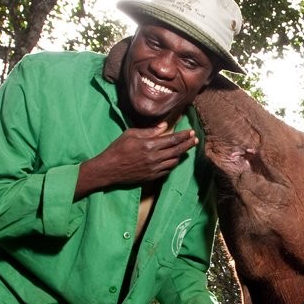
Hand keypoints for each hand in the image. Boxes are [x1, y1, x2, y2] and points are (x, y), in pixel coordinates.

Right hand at [76, 122, 197, 195]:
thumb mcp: (131, 134)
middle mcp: (154, 158)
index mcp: (149, 145)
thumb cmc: (117, 149)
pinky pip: (167, 170)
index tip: (191, 132)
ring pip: (174, 161)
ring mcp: (154, 169)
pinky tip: (174, 159)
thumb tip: (164, 126)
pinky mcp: (152, 177)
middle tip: (195, 140)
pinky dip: (173, 164)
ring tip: (185, 148)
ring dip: (181, 154)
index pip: (172, 139)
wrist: (109, 169)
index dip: (183, 136)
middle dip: (187, 144)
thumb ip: (149, 131)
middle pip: (177, 150)